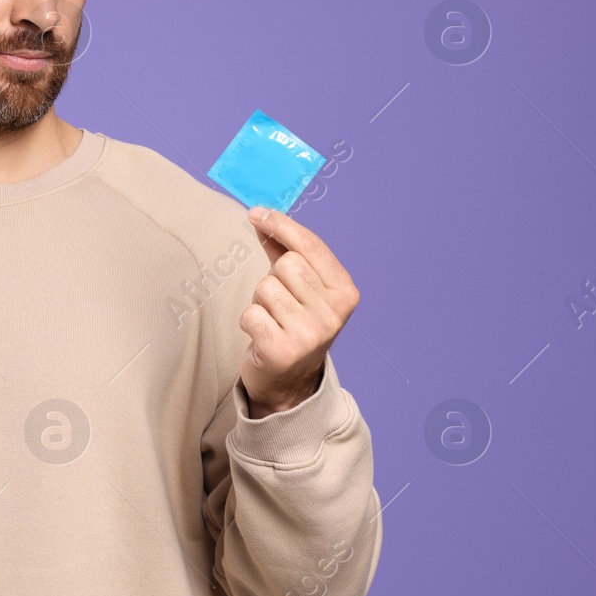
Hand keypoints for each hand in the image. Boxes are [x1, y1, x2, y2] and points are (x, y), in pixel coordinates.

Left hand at [237, 206, 359, 417]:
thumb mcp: (300, 288)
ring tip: (272, 320)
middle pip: (286, 264)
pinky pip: (250, 314)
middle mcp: (334, 313)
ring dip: (260, 302)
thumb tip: (262, 216)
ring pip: (266, 288)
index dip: (281, 225)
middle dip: (274, 278)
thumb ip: (283, 250)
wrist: (289, 382)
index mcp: (345, 293)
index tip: (258, 213)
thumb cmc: (293, 324)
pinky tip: (262, 336)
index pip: (310, 246)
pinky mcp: (283, 351)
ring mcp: (310, 334)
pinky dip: (249, 322)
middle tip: (280, 304)